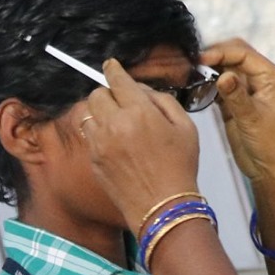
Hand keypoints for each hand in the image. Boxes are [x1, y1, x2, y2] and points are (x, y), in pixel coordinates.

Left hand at [77, 59, 201, 234]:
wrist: (163, 208)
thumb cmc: (179, 168)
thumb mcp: (186, 127)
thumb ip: (162, 101)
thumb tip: (141, 90)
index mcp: (140, 112)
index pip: (118, 80)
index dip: (113, 69)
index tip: (111, 65)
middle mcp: (115, 125)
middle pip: (97, 93)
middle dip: (108, 93)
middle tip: (121, 101)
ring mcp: (100, 144)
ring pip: (88, 114)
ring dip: (100, 112)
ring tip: (117, 123)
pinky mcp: (93, 160)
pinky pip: (88, 135)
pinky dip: (98, 132)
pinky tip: (114, 142)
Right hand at [198, 38, 274, 194]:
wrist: (271, 169)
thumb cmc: (270, 145)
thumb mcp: (252, 119)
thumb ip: (236, 96)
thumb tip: (222, 76)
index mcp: (272, 77)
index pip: (244, 54)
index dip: (221, 53)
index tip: (201, 59)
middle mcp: (261, 78)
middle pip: (235, 55)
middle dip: (214, 55)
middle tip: (192, 62)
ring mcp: (248, 89)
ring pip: (226, 68)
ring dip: (209, 69)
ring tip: (190, 72)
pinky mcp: (236, 101)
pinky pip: (221, 85)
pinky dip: (208, 83)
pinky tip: (195, 86)